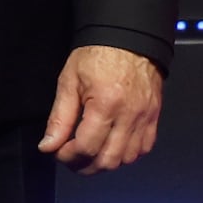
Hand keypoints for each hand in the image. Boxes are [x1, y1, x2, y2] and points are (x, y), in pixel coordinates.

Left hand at [37, 45, 163, 173]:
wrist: (130, 37)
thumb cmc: (99, 54)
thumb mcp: (70, 81)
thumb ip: (59, 117)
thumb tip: (48, 146)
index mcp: (105, 104)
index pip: (85, 148)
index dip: (67, 156)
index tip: (57, 150)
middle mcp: (128, 114)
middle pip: (107, 161)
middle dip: (84, 165)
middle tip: (71, 156)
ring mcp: (145, 116)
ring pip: (127, 159)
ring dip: (106, 161)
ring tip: (91, 151)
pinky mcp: (154, 115)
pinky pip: (144, 148)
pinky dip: (128, 153)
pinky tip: (114, 144)